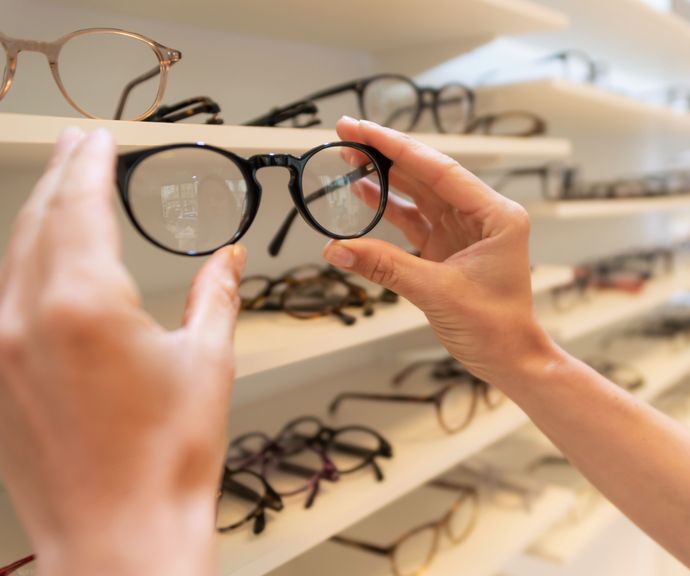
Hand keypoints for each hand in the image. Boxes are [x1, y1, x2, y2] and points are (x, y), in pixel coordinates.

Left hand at [0, 128, 244, 575]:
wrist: (122, 535)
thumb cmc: (167, 460)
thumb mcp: (208, 363)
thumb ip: (213, 297)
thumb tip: (224, 260)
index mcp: (85, 305)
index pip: (81, 208)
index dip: (90, 166)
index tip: (98, 140)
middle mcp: (26, 319)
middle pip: (37, 222)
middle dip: (59, 177)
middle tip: (78, 146)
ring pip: (11, 259)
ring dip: (36, 218)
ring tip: (59, 192)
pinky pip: (0, 302)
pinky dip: (21, 268)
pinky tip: (38, 264)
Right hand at [325, 117, 556, 383]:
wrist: (511, 360)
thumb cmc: (497, 328)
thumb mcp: (438, 293)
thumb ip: (386, 266)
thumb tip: (338, 248)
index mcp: (496, 215)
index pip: (440, 169)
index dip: (397, 147)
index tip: (362, 129)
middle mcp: (482, 216)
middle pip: (427, 174)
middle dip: (386, 154)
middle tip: (346, 134)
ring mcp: (465, 230)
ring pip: (419, 193)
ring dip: (384, 177)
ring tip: (348, 159)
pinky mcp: (449, 247)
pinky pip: (414, 219)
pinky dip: (389, 207)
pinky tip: (364, 192)